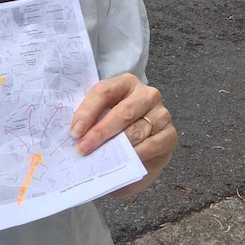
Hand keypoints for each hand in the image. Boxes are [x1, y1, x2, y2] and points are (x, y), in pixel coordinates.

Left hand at [70, 73, 176, 194]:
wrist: (136, 150)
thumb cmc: (112, 128)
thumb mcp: (99, 117)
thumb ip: (89, 118)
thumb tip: (73, 131)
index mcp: (125, 83)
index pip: (104, 92)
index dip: (87, 112)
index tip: (74, 131)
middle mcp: (146, 95)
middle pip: (122, 112)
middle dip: (99, 132)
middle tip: (82, 148)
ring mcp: (161, 114)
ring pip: (136, 131)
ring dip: (115, 146)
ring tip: (98, 158)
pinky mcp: (170, 135)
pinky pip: (152, 145)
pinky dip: (135, 155)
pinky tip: (121, 162)